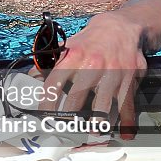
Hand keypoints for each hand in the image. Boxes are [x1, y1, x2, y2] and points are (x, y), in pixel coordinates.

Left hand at [37, 13, 147, 139]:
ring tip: (92, 131)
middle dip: (70, 117)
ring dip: (97, 122)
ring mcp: (112, 74)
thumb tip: (32, 76)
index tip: (44, 116)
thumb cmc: (91, 40)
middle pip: (76, 98)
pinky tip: (125, 133)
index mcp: (73, 57)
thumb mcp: (69, 46)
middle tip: (66, 128)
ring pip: (103, 105)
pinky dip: (127, 120)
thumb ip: (51, 63)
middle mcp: (92, 65)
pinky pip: (127, 104)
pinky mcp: (129, 79)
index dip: (47, 103)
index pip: (54, 84)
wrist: (122, 27)